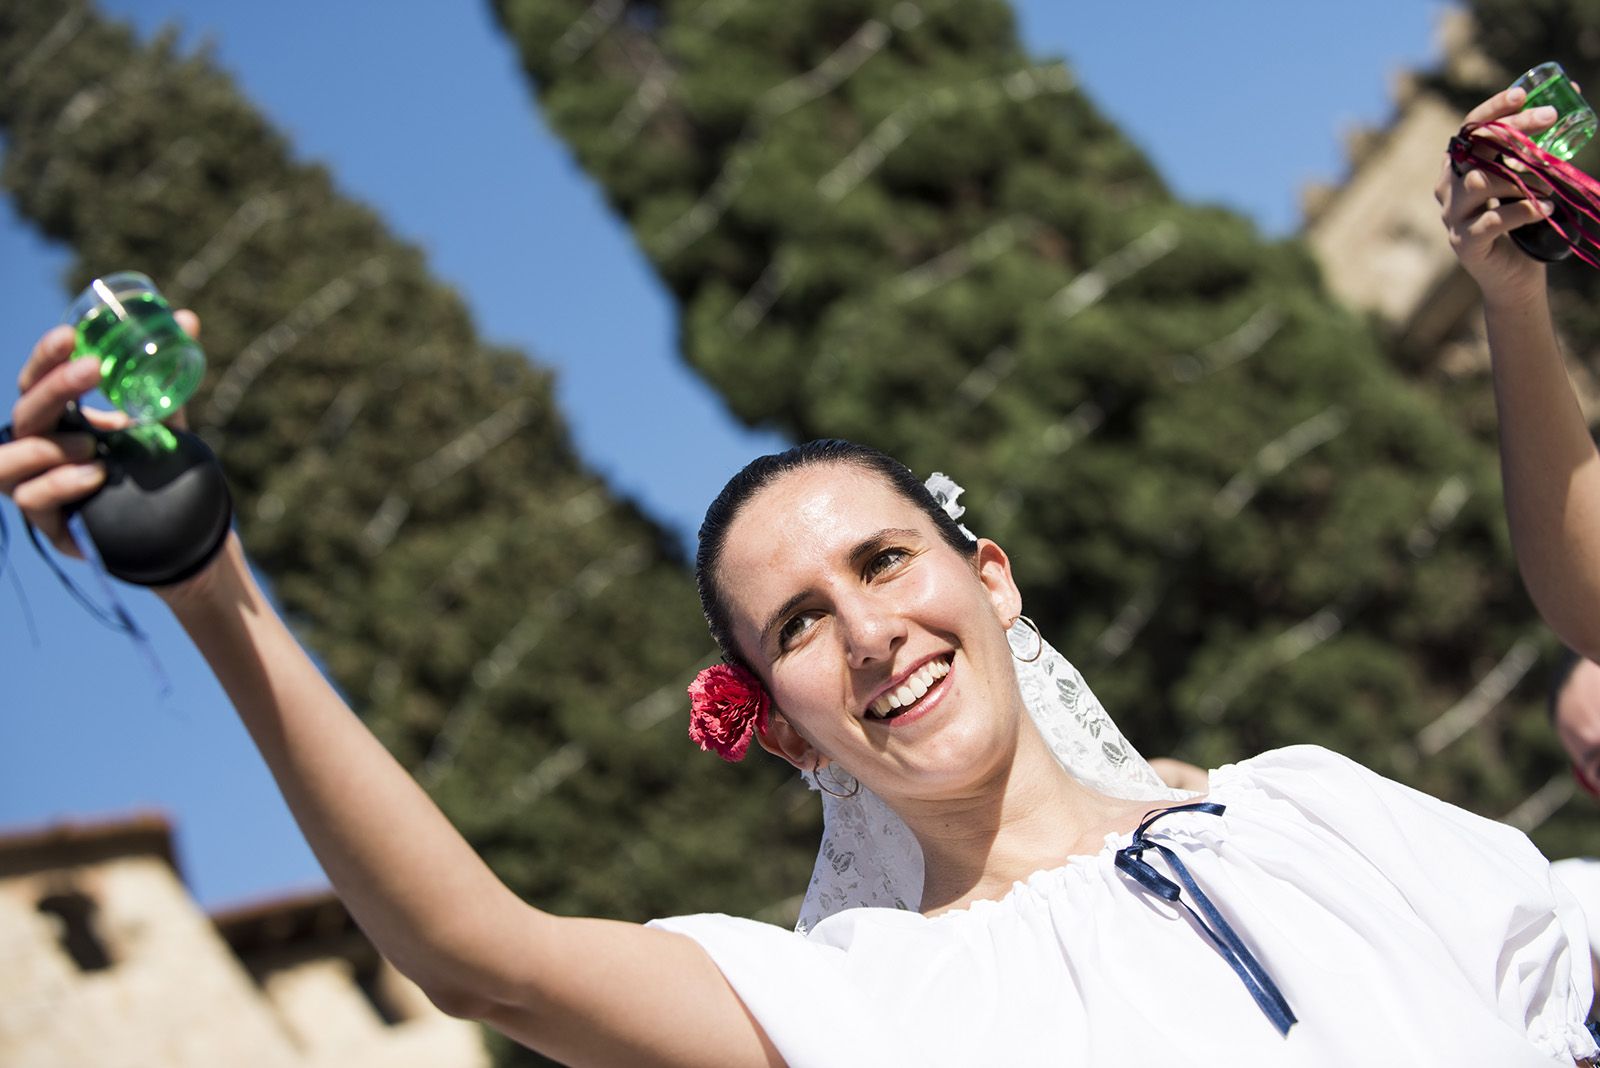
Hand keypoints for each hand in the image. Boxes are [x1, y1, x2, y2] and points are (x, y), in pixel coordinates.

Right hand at [2, 310, 199, 556]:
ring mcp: (37, 485)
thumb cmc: (152, 462)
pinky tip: (96, 474)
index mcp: (60, 418)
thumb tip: (187, 319)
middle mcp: (39, 448)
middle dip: (55, 387)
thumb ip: (167, 372)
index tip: (71, 335)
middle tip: (93, 367)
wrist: (177, 523)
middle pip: (25, 413)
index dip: (47, 357)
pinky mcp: (49, 522)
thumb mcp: (162, 415)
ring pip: (5, 460)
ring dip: (45, 445)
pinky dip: (61, 483)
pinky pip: (33, 499)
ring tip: (92, 444)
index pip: (37, 381)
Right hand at [1435, 86, 1560, 302]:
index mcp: (1458, 169)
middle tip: (1551, 117)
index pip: (1468, 129)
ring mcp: (1452, 218)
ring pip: (1479, 183)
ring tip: (1550, 184)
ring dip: (1521, 177)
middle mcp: (1447, 190)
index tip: (1522, 94)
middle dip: (1514, 130)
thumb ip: (1529, 154)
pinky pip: (1494, 220)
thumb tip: (1561, 110)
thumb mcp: (1523, 181)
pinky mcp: (1465, 244)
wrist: (1514, 277)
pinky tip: (1546, 208)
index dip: (1493, 109)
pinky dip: (1524, 210)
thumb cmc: (1521, 223)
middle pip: (1475, 150)